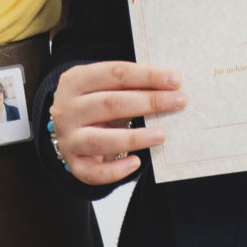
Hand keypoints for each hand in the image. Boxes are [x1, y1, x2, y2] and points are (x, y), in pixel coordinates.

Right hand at [49, 60, 184, 186]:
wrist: (68, 126)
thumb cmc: (97, 102)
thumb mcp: (105, 86)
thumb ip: (130, 85)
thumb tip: (171, 86)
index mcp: (76, 81)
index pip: (115, 74)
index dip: (147, 76)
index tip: (175, 80)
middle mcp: (67, 109)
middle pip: (110, 104)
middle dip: (149, 102)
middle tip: (179, 102)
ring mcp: (68, 138)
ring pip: (100, 140)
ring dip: (134, 137)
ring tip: (162, 135)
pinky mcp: (74, 163)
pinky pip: (93, 172)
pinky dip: (115, 170)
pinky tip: (136, 163)